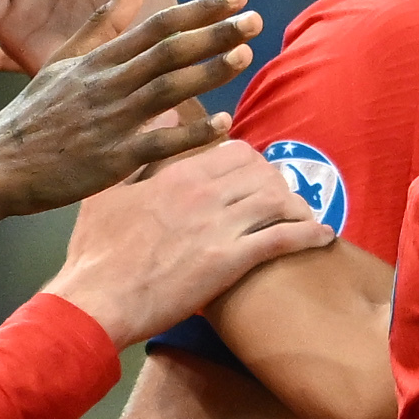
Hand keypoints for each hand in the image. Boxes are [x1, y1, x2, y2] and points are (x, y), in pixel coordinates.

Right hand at [0, 0, 264, 217]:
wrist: (0, 164)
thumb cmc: (36, 114)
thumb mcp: (62, 60)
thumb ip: (100, 23)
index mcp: (99, 59)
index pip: (157, 24)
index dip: (199, 8)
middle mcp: (108, 84)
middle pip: (169, 51)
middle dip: (214, 32)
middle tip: (254, 18)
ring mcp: (111, 121)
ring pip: (167, 89)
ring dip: (208, 72)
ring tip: (245, 56)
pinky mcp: (113, 159)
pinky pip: (160, 143)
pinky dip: (192, 134)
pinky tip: (224, 125)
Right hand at [52, 134, 336, 344]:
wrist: (96, 300)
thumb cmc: (95, 252)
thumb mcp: (107, 192)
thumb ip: (139, 155)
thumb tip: (158, 118)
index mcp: (177, 174)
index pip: (235, 151)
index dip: (254, 165)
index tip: (257, 181)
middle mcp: (203, 193)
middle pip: (262, 172)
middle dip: (279, 185)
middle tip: (285, 202)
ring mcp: (218, 226)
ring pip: (277, 199)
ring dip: (298, 207)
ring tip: (306, 219)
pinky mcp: (229, 262)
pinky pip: (282, 239)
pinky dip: (309, 235)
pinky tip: (323, 237)